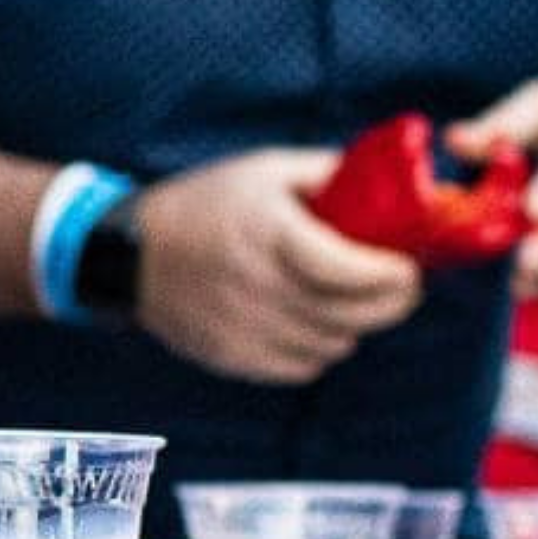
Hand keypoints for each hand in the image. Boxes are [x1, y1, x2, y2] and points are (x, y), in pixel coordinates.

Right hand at [133, 147, 422, 385]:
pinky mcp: (234, 357)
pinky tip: (311, 322)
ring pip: (333, 344)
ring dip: (353, 325)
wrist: (129, 254)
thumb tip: (389, 184)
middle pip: (352, 314)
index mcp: (269, 234)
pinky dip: (319, 349)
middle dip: (391, 303)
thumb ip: (326, 174)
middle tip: (401, 287)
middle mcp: (258, 285)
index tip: (408, 266)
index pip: (349, 270)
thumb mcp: (263, 170)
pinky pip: (303, 368)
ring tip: (350, 301)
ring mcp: (245, 327)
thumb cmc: (205, 203)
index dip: (391, 274)